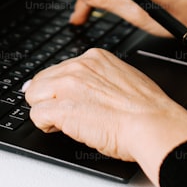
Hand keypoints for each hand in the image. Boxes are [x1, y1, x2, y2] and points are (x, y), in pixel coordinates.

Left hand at [24, 48, 186, 185]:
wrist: (152, 124)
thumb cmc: (146, 109)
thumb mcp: (124, 76)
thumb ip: (100, 76)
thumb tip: (88, 86)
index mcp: (94, 57)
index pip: (59, 69)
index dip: (60, 89)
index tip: (64, 99)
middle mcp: (78, 67)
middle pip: (42, 80)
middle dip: (49, 98)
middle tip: (63, 114)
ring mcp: (68, 86)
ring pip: (34, 95)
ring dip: (45, 110)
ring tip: (63, 122)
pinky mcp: (62, 109)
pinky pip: (36, 115)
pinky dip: (45, 125)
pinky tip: (61, 129)